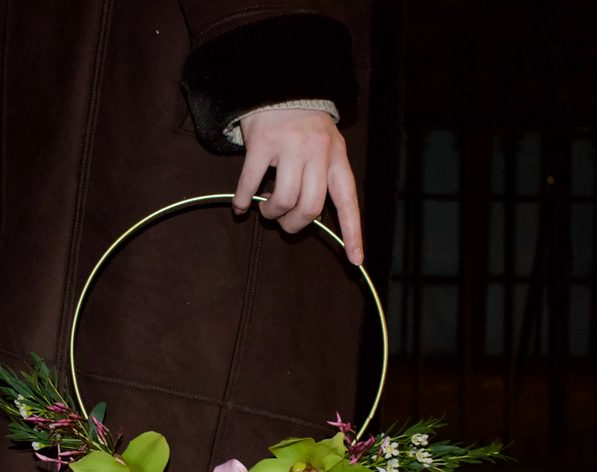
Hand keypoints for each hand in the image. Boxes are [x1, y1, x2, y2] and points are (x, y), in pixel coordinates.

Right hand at [233, 108, 363, 264]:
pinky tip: (241, 207)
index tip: (356, 260)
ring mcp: (289, 146)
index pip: (348, 200)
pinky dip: (243, 201)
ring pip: (283, 198)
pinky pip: (251, 183)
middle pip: (310, 206)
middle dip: (295, 224)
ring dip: (272, 212)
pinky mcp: (262, 143)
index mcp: (336, 157)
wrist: (279, 86)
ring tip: (266, 209)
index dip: (353, 232)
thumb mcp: (327, 146)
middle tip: (284, 223)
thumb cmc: (304, 126)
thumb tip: (310, 217)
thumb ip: (324, 177)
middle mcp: (317, 152)